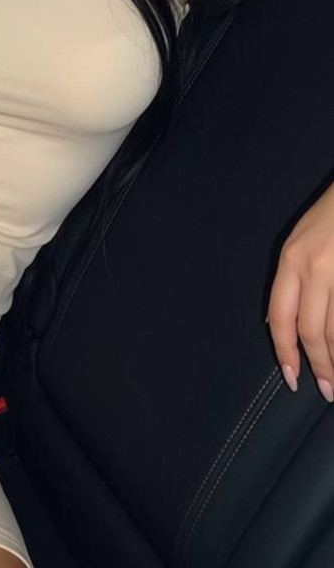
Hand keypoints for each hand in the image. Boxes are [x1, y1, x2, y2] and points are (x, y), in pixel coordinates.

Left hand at [267, 184, 333, 402]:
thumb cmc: (330, 217)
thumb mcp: (298, 242)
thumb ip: (290, 280)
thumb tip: (278, 323)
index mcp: (291, 261)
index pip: (281, 317)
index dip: (285, 352)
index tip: (291, 378)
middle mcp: (314, 269)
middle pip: (311, 331)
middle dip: (319, 366)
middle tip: (327, 390)